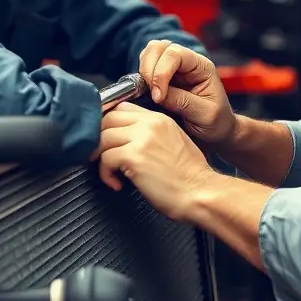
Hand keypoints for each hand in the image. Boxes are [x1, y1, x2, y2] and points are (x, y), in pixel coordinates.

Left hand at [96, 102, 215, 220]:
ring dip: (100, 157)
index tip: (106, 139)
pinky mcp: (134, 156)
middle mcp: (150, 124)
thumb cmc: (189, 176)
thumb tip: (126, 139)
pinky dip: (105, 174)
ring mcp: (141, 138)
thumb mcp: (173, 142)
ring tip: (111, 172)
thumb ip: (151, 134)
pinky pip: (105, 158)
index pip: (122, 107)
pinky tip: (116, 183)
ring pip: (102, 137)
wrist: (200, 192)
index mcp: (159, 118)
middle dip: (99, 138)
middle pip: (108, 118)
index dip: (108, 123)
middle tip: (103, 156)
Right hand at [139, 40, 236, 145]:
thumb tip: (158, 94)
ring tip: (149, 93)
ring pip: (149, 53)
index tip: (159, 96)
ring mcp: (173, 68)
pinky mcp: (161, 78)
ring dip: (144, 71)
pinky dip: (141, 78)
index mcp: (201, 66)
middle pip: (159, 47)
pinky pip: (145, 68)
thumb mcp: (205, 115)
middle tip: (152, 94)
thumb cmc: (216, 121)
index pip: (176, 54)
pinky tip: (147, 93)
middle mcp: (186, 62)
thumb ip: (183, 102)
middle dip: (150, 68)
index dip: (162, 72)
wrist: (215, 131)